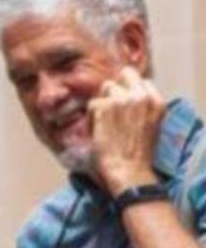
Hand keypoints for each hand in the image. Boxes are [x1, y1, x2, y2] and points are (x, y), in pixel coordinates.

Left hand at [88, 66, 165, 196]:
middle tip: (108, 109)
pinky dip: (91, 118)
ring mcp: (123, 100)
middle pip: (124, 75)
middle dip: (114, 90)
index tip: (122, 106)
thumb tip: (124, 99)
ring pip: (106, 88)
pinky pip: (92, 104)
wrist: (130, 171)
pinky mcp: (105, 108)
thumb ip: (141, 109)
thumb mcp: (150, 126)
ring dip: (101, 104)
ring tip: (102, 124)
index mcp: (156, 102)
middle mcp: (141, 96)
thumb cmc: (138, 156)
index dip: (128, 91)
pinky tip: (96, 132)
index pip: (140, 81)